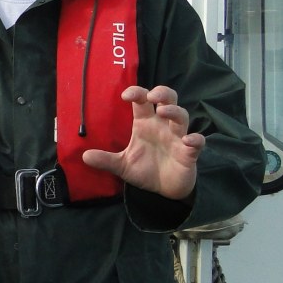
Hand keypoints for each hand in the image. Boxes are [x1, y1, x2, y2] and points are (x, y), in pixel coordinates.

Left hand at [81, 85, 203, 199]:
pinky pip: (197, 142)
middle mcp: (162, 126)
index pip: (142, 101)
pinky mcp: (189, 153)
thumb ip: (106, 160)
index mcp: (145, 124)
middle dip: (162, 93)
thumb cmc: (145, 169)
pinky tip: (188, 141)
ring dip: (174, 111)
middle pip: (168, 99)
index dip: (137, 93)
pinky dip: (195, 140)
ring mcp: (177, 138)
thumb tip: (84, 156)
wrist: (164, 190)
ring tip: (163, 112)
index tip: (126, 95)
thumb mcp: (122, 166)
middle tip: (153, 96)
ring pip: (182, 116)